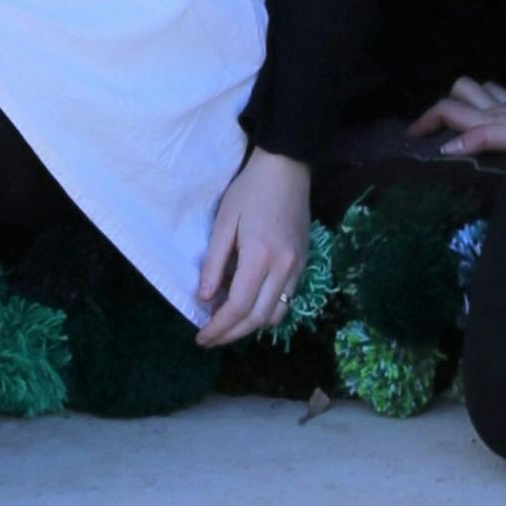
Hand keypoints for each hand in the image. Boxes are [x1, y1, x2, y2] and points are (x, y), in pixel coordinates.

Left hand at [193, 149, 310, 347]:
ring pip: (275, 315)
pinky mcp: (303, 264)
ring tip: (228, 324)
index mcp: (260, 256)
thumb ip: (214, 262)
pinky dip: (266, 312)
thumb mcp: (224, 221)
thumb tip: (206, 299)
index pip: (238, 306)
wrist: (287, 167)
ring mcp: (298, 267)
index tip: (201, 338)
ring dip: (251, 327)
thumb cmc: (249, 190)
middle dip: (231, 334)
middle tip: (210, 338)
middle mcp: (283, 268)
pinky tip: (249, 305)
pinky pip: (287, 300)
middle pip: (257, 318)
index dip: (219, 327)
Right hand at [407, 74, 505, 157]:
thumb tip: (448, 147)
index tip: (411, 138)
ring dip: (466, 98)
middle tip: (429, 130)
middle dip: (440, 107)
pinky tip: (492, 117)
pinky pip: (503, 94)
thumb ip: (484, 141)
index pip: (451, 112)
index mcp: (494, 119)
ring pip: (481, 86)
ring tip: (458, 121)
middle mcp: (501, 107)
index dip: (427, 121)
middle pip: (461, 91)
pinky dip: (490, 100)